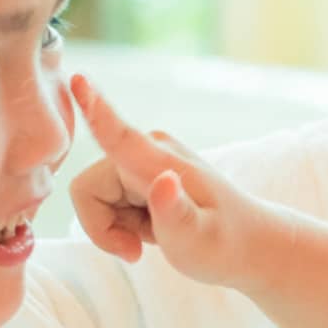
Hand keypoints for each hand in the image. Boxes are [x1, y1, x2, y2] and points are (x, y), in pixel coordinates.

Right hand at [68, 72, 275, 287]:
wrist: (249, 246)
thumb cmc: (226, 246)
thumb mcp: (199, 239)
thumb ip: (175, 212)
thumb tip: (163, 180)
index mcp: (161, 161)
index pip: (120, 136)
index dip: (93, 108)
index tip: (78, 77)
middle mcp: (148, 151)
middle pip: (89, 189)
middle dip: (105, 227)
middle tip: (139, 250)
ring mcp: (143, 160)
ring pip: (96, 199)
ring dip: (117, 228)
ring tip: (156, 237)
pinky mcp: (140, 172)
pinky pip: (108, 201)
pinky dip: (125, 224)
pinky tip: (155, 229)